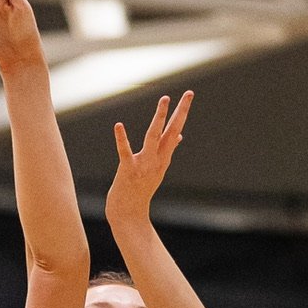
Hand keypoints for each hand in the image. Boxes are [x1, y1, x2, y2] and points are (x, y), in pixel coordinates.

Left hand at [107, 92, 193, 221]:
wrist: (129, 214)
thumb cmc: (140, 190)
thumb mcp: (157, 170)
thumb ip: (167, 151)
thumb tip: (179, 137)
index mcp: (163, 158)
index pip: (176, 131)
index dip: (182, 113)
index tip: (188, 95)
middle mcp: (157, 160)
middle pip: (172, 132)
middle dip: (180, 112)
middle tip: (189, 93)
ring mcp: (144, 165)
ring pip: (153, 137)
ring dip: (159, 118)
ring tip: (165, 99)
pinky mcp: (128, 170)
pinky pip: (125, 152)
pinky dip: (122, 139)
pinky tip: (118, 125)